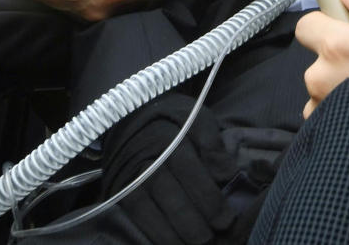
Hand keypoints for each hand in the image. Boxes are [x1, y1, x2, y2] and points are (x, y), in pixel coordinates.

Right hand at [102, 93, 236, 244]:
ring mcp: (131, 176)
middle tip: (211, 240)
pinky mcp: (119, 190)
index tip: (227, 220)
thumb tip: (228, 175)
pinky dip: (154, 233)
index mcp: (170, 137)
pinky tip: (170, 243)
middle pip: (171, 197)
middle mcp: (148, 159)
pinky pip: (136, 217)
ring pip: (151, 212)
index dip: (209, 200)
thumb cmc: (172, 119)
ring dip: (173, 235)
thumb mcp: (196, 117)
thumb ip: (213, 145)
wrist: (131, 115)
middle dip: (193, 225)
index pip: (191, 173)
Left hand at [296, 0, 348, 117]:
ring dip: (341, 88)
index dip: (329, 23)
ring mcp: (322, 111)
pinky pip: (326, 115)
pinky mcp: (326, 137)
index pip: (308, 24)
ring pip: (322, 88)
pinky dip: (342, 113)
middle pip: (318, 57)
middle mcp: (321, 78)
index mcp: (339, 46)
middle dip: (342, 57)